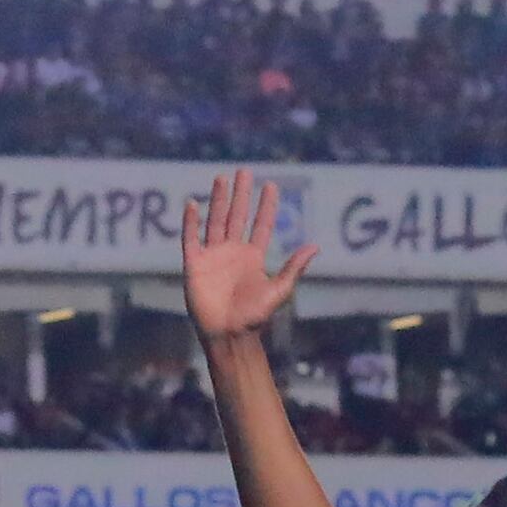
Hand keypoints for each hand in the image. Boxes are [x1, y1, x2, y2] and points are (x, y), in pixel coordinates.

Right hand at [181, 169, 311, 343]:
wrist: (228, 334)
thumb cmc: (254, 317)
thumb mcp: (278, 291)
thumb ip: (293, 268)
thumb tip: (315, 247)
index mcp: (253, 257)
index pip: (260, 224)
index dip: (266, 206)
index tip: (271, 185)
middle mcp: (233, 252)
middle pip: (237, 216)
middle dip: (241, 194)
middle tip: (244, 171)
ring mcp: (213, 256)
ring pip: (215, 221)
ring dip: (218, 200)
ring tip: (221, 178)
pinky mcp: (194, 264)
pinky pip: (191, 238)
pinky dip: (190, 222)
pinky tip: (192, 204)